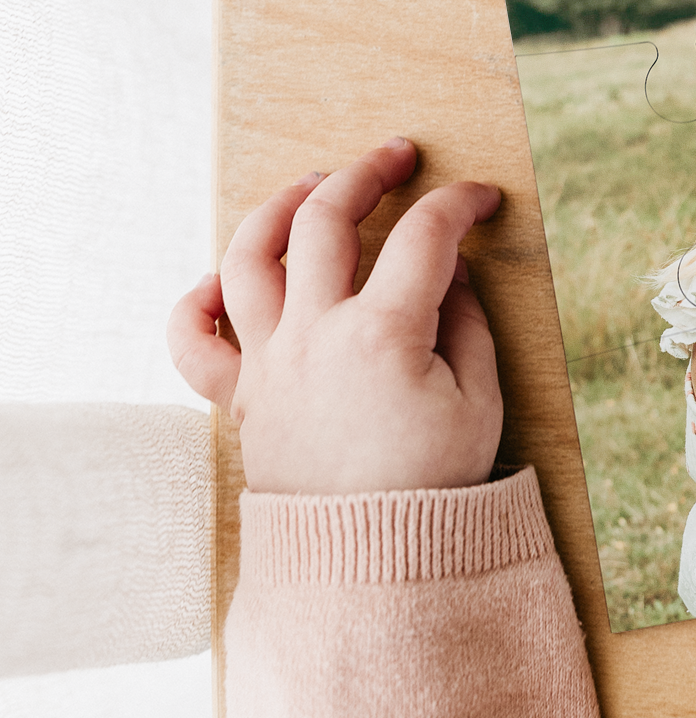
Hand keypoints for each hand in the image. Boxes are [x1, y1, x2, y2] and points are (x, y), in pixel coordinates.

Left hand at [167, 139, 504, 494]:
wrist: (371, 560)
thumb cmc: (432, 485)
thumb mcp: (480, 400)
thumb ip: (467, 324)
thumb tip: (451, 274)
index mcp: (384, 334)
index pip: (425, 236)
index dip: (459, 204)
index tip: (481, 199)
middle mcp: (314, 335)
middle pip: (325, 219)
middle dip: (365, 173)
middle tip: (395, 157)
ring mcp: (269, 364)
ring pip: (247, 257)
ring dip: (278, 209)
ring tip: (310, 188)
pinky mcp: (240, 399)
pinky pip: (193, 341)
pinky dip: (199, 300)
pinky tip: (227, 279)